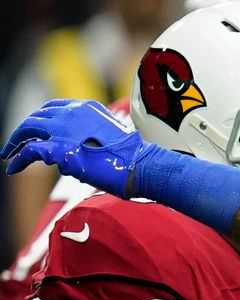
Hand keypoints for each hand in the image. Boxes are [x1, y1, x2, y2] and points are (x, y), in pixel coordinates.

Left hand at [2, 99, 151, 197]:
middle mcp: (73, 113)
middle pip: (38, 116)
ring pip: (29, 129)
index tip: (36, 131)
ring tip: (8, 155)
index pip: (54, 108)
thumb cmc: (132, 160)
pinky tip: (13, 167)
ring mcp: (65, 128)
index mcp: (87, 109)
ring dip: (15, 142)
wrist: (142, 167)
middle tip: (14, 144)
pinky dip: (19, 158)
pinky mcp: (59, 148)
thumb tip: (68, 154)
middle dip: (23, 130)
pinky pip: (30, 150)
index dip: (41, 119)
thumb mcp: (107, 141)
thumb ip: (87, 140)